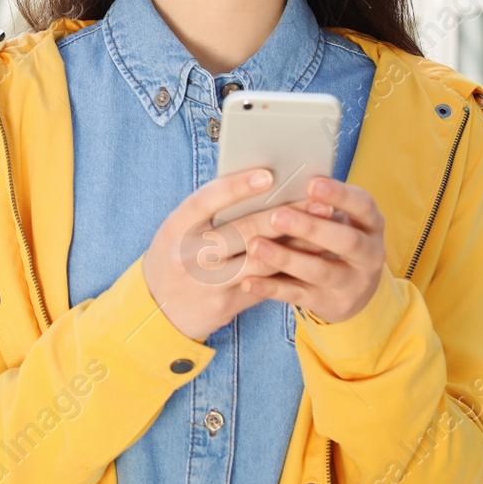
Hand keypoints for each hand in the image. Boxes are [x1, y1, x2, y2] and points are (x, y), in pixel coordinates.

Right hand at [139, 168, 328, 339]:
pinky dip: (290, 269)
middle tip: (319, 201)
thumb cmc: (176, 254)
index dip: (237, 187)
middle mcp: (190, 254)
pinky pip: (264, 285)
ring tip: (324, 228)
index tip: (269, 175)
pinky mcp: (226, 304)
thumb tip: (263, 185)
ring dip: (297, 244)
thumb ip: (211, 211)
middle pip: (244, 231)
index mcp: (177, 227)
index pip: (206, 200)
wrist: (158, 309)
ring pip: (261, 260)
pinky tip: (311, 257)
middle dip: (286, 215)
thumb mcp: (180, 228)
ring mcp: (208, 283)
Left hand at [239, 175, 387, 323]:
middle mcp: (370, 254)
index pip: (362, 205)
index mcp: (371, 224)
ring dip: (287, 258)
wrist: (355, 289)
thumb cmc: (336, 238)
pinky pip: (299, 296)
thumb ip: (318, 205)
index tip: (311, 183)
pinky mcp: (332, 304)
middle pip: (346, 241)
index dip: (339, 194)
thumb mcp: (339, 220)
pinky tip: (248, 281)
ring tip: (256, 246)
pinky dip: (272, 288)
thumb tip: (279, 179)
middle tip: (277, 215)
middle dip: (311, 228)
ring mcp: (353, 282)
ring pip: (321, 271)